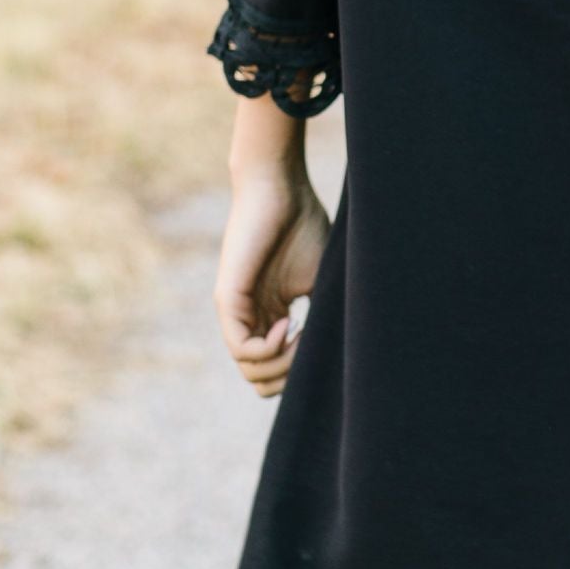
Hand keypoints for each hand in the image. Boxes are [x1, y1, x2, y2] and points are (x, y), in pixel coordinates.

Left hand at [215, 144, 327, 396]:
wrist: (280, 188)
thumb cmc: (303, 225)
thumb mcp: (320, 282)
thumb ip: (321, 318)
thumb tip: (341, 357)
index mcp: (268, 316)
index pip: (275, 371)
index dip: (302, 371)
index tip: (322, 342)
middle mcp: (249, 319)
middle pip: (261, 380)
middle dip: (292, 375)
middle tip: (311, 345)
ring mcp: (236, 312)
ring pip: (250, 370)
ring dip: (283, 363)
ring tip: (301, 331)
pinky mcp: (228, 299)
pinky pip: (241, 348)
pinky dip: (270, 348)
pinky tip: (289, 323)